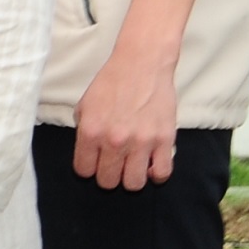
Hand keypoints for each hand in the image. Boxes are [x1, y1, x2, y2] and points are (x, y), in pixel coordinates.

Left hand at [71, 36, 179, 189]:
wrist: (142, 64)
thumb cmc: (112, 83)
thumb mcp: (85, 106)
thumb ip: (83, 132)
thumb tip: (87, 153)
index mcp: (91, 133)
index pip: (84, 171)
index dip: (88, 168)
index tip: (95, 162)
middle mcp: (115, 141)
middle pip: (108, 181)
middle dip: (109, 175)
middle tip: (114, 164)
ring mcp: (141, 142)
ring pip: (134, 183)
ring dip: (131, 178)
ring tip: (132, 166)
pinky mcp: (164, 139)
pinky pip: (163, 173)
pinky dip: (157, 175)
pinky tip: (152, 165)